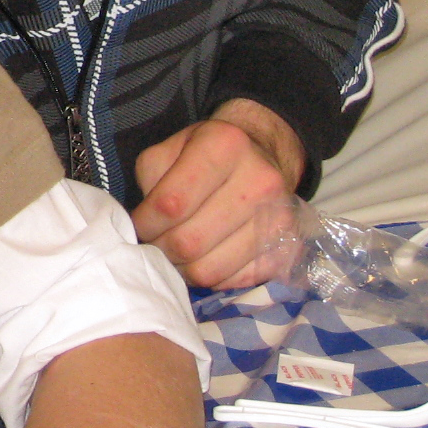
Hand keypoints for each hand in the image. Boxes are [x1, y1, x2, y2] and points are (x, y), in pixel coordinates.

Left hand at [132, 99, 304, 287]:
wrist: (263, 153)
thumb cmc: (206, 152)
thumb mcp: (170, 148)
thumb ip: (151, 180)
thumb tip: (144, 226)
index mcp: (224, 146)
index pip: (172, 203)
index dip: (146, 223)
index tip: (139, 226)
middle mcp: (259, 180)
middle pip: (190, 241)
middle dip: (162, 250)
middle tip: (154, 245)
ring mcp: (280, 217)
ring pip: (211, 269)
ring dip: (183, 270)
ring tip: (176, 255)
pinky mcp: (288, 247)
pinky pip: (237, 281)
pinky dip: (213, 278)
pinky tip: (204, 259)